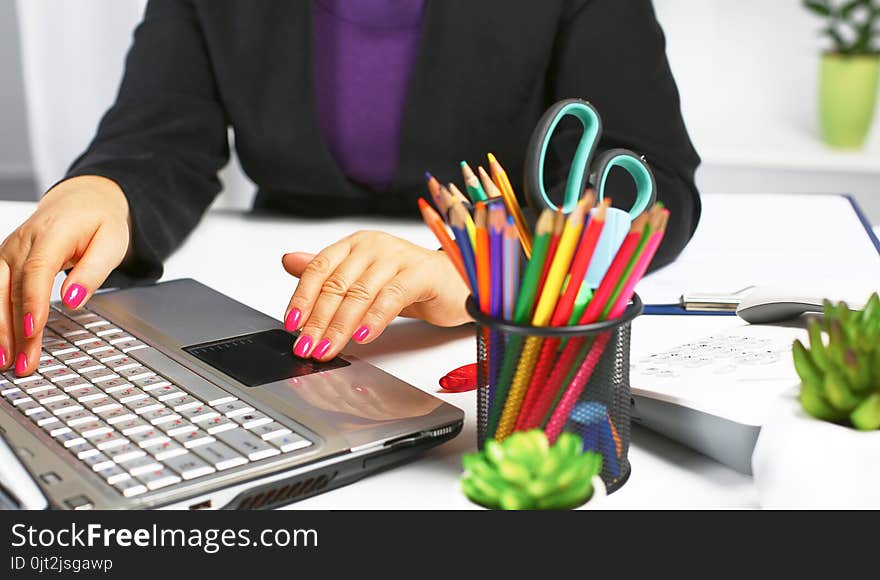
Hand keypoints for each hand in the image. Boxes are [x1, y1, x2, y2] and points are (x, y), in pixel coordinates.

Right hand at [0, 175, 131, 374]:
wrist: (84, 200)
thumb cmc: (100, 222)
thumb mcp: (112, 242)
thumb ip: (93, 271)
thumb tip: (73, 299)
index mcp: (53, 233)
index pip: (37, 270)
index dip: (32, 302)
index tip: (32, 330)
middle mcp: (23, 241)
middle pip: (11, 287)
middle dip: (12, 328)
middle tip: (21, 362)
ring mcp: (9, 251)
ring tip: (5, 361)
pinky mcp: (4, 261)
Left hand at [282, 230, 470, 360]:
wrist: (453, 283)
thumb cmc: (407, 281)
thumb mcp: (362, 278)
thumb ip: (328, 273)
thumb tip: (288, 262)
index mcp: (355, 244)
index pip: (319, 268)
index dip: (302, 297)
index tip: (292, 325)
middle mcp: (373, 246)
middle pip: (337, 284)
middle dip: (318, 320)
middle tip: (307, 346)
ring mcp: (397, 257)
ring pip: (359, 294)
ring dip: (340, 326)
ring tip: (328, 348)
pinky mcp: (420, 273)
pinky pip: (391, 297)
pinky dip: (374, 319)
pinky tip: (362, 336)